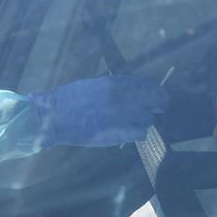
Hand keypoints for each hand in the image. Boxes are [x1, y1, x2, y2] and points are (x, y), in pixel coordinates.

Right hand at [29, 75, 168, 146]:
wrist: (56, 116)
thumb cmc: (72, 98)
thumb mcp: (95, 84)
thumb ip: (115, 86)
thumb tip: (134, 90)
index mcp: (116, 83)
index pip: (148, 85)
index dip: (157, 91)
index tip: (159, 95)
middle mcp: (124, 97)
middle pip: (155, 101)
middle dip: (159, 105)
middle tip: (159, 108)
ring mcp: (123, 116)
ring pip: (148, 119)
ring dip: (143, 120)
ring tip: (131, 122)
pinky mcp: (120, 133)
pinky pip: (140, 133)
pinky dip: (136, 133)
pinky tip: (127, 131)